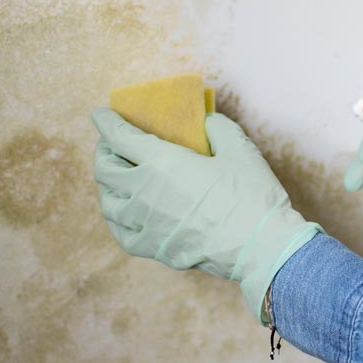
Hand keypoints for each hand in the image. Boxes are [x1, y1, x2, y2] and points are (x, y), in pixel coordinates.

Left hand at [90, 107, 321, 324]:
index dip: (106, 122)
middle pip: (105, 168)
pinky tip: (124, 214)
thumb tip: (206, 121)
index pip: (118, 137)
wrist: (261, 247)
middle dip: (104, 151)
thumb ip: (218, 128)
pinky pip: (120, 232)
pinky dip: (117, 218)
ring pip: (107, 201)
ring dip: (108, 185)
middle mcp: (143, 192)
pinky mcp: (153, 248)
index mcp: (161, 162)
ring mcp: (144, 224)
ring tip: (118, 178)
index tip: (101, 114)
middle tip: (113, 145)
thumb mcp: (240, 150)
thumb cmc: (252, 196)